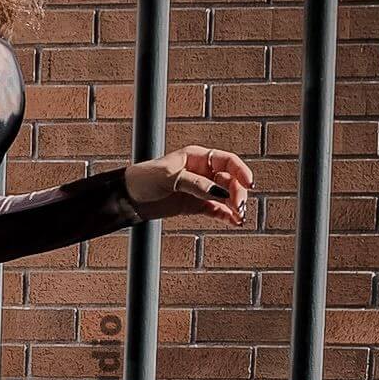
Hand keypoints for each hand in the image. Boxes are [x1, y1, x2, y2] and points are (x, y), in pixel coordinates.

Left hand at [125, 145, 253, 226]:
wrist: (128, 197)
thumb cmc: (145, 179)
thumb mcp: (171, 178)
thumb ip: (196, 184)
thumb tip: (220, 193)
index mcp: (197, 157)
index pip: (226, 161)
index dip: (240, 170)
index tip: (249, 183)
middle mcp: (202, 172)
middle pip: (229, 180)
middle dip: (237, 192)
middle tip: (239, 207)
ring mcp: (200, 189)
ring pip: (225, 196)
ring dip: (235, 206)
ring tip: (241, 218)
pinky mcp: (195, 205)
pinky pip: (216, 210)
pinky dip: (226, 216)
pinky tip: (234, 222)